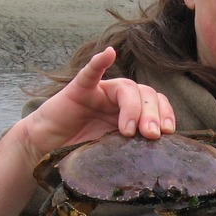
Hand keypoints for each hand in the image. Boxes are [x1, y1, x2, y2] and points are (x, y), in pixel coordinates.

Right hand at [22, 46, 175, 156]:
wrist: (46, 148)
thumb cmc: (80, 150)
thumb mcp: (113, 153)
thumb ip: (132, 151)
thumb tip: (159, 161)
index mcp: (132, 114)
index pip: (158, 105)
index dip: (166, 115)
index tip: (168, 133)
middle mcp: (119, 100)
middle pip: (146, 94)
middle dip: (153, 114)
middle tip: (151, 135)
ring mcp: (101, 93)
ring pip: (126, 88)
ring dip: (133, 107)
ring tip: (129, 130)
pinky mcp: (79, 90)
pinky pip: (90, 73)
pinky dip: (100, 62)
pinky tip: (108, 54)